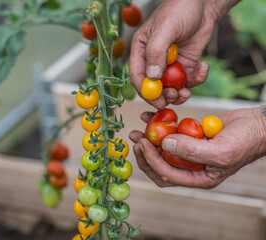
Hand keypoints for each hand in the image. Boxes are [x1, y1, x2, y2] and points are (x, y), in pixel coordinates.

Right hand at [129, 0, 237, 108]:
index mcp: (141, 51)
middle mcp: (153, 60)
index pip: (137, 76)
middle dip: (164, 95)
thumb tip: (152, 77)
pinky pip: (188, 80)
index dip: (145, 91)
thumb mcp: (165, 29)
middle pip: (154, 86)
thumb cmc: (179, 10)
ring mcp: (169, 65)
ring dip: (179, 93)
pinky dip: (197, 79)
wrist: (203, 5)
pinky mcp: (185, 66)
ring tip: (188, 90)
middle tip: (175, 96)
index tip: (157, 100)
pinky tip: (203, 67)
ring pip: (171, 87)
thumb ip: (156, 52)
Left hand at [129, 107, 265, 188]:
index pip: (167, 175)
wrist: (259, 124)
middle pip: (160, 166)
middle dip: (145, 154)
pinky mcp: (191, 137)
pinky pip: (171, 134)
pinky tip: (151, 117)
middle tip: (135, 139)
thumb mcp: (220, 151)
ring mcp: (191, 151)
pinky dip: (160, 127)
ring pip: (163, 150)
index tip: (142, 144)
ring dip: (149, 140)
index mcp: (198, 178)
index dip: (152, 161)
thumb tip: (164, 144)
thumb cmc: (246, 141)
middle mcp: (192, 167)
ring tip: (138, 130)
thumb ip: (192, 151)